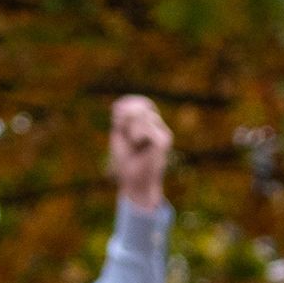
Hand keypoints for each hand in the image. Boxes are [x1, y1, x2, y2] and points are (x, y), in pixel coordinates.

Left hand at [108, 95, 170, 209]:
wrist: (134, 182)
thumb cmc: (126, 158)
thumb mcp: (119, 132)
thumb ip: (123, 116)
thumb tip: (137, 109)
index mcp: (147, 120)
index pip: (137, 100)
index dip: (124, 108)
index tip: (119, 126)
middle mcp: (157, 123)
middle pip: (138, 106)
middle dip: (125, 122)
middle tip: (128, 139)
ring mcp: (163, 130)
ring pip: (142, 115)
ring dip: (131, 131)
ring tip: (135, 145)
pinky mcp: (165, 139)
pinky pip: (146, 128)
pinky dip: (137, 137)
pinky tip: (141, 148)